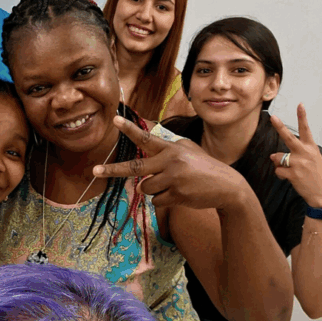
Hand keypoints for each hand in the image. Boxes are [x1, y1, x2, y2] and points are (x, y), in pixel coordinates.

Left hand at [92, 116, 247, 210]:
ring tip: (173, 185)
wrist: (227, 186)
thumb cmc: (203, 168)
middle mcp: (170, 161)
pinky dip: (164, 200)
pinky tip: (180, 194)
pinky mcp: (177, 194)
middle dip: (112, 170)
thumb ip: (166, 150)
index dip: (129, 129)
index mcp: (171, 148)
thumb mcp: (187, 150)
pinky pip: (157, 201)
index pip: (146, 137)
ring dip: (154, 190)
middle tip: (94, 170)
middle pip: (135, 168)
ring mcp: (173, 178)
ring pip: (145, 188)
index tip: (114, 119)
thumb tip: (145, 151)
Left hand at [270, 104, 321, 207]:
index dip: (302, 117)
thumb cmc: (317, 175)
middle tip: (272, 117)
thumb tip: (273, 155)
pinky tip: (290, 178)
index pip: (306, 129)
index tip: (300, 104)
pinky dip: (280, 175)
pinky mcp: (292, 174)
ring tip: (290, 170)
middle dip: (279, 126)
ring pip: (277, 158)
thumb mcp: (312, 160)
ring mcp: (298, 163)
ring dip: (279, 163)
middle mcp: (304, 153)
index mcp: (311, 148)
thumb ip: (294, 155)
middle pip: (288, 137)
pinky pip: (277, 171)